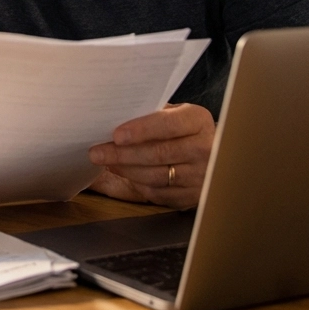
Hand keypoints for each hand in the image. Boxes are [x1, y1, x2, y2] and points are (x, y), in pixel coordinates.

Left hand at [87, 103, 214, 209]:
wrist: (211, 153)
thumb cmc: (181, 127)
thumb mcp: (173, 113)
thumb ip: (150, 114)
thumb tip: (114, 115)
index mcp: (198, 121)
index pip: (169, 125)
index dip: (142, 130)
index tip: (116, 135)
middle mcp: (205, 149)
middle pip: (159, 154)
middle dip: (124, 154)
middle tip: (97, 152)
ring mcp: (201, 176)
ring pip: (156, 176)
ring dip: (126, 170)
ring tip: (106, 162)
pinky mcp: (193, 196)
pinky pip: (160, 193)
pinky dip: (138, 184)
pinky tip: (124, 174)